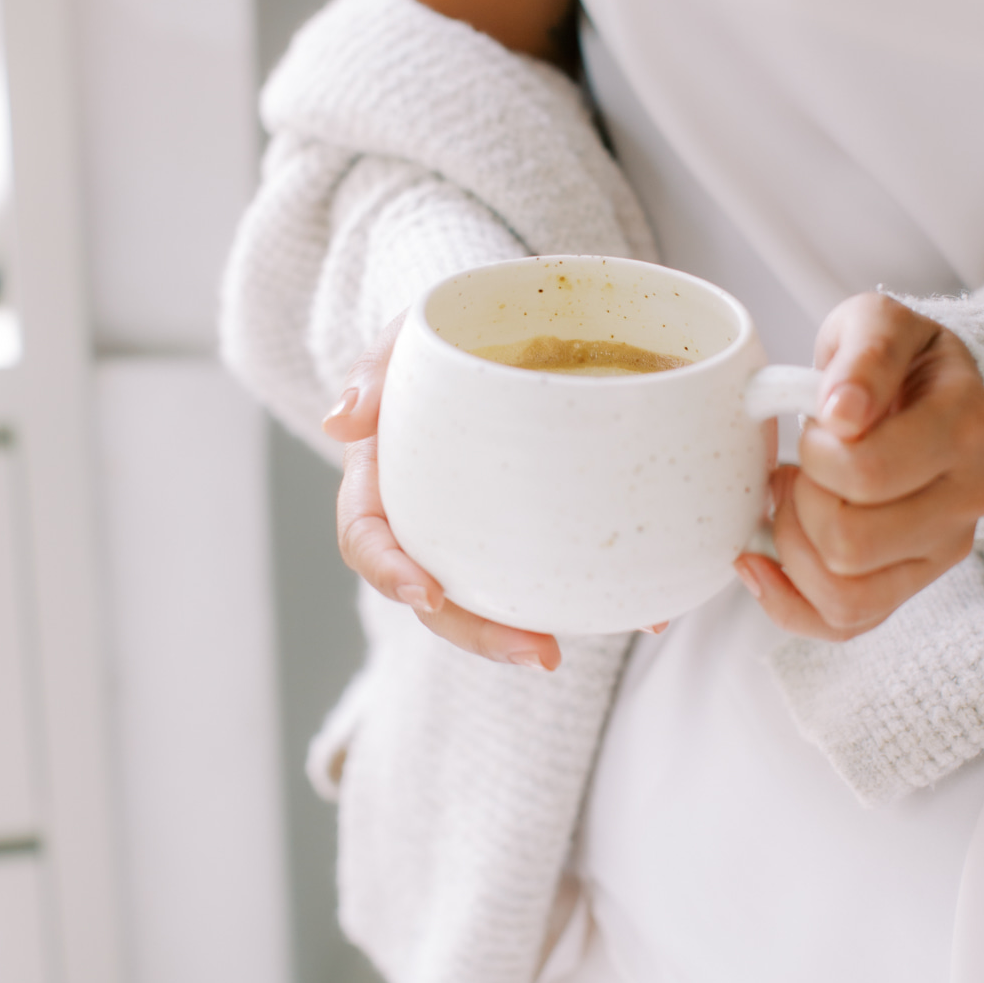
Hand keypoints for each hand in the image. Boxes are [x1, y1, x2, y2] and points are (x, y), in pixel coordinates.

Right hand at [324, 316, 562, 669]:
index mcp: (380, 481)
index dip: (391, 573)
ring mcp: (475, 533)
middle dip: (480, 633)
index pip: (368, 540)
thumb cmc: (442, 335)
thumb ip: (375, 368)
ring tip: (572, 650)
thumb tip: (340, 421)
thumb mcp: (406, 338)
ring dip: (525, 634)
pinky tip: (643, 614)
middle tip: (540, 652)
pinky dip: (593, 598)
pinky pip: (550, 572)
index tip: (429, 594)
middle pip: (435, 598)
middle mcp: (424, 520)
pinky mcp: (528, 530)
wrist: (493, 330)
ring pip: (489, 600)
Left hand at [735, 293, 983, 640]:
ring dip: (792, 549)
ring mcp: (942, 551)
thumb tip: (843, 412)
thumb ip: (864, 356)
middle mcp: (966, 500)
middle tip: (798, 463)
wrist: (927, 389)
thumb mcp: (878, 323)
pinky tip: (759, 561)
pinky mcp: (911, 584)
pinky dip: (787, 601)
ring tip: (790, 500)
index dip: (816, 450)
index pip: (866, 472)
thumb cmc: (893, 357)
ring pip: (845, 595)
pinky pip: (843, 625)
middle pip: (850, 543)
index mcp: (964, 429)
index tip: (818, 421)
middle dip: (800, 501)